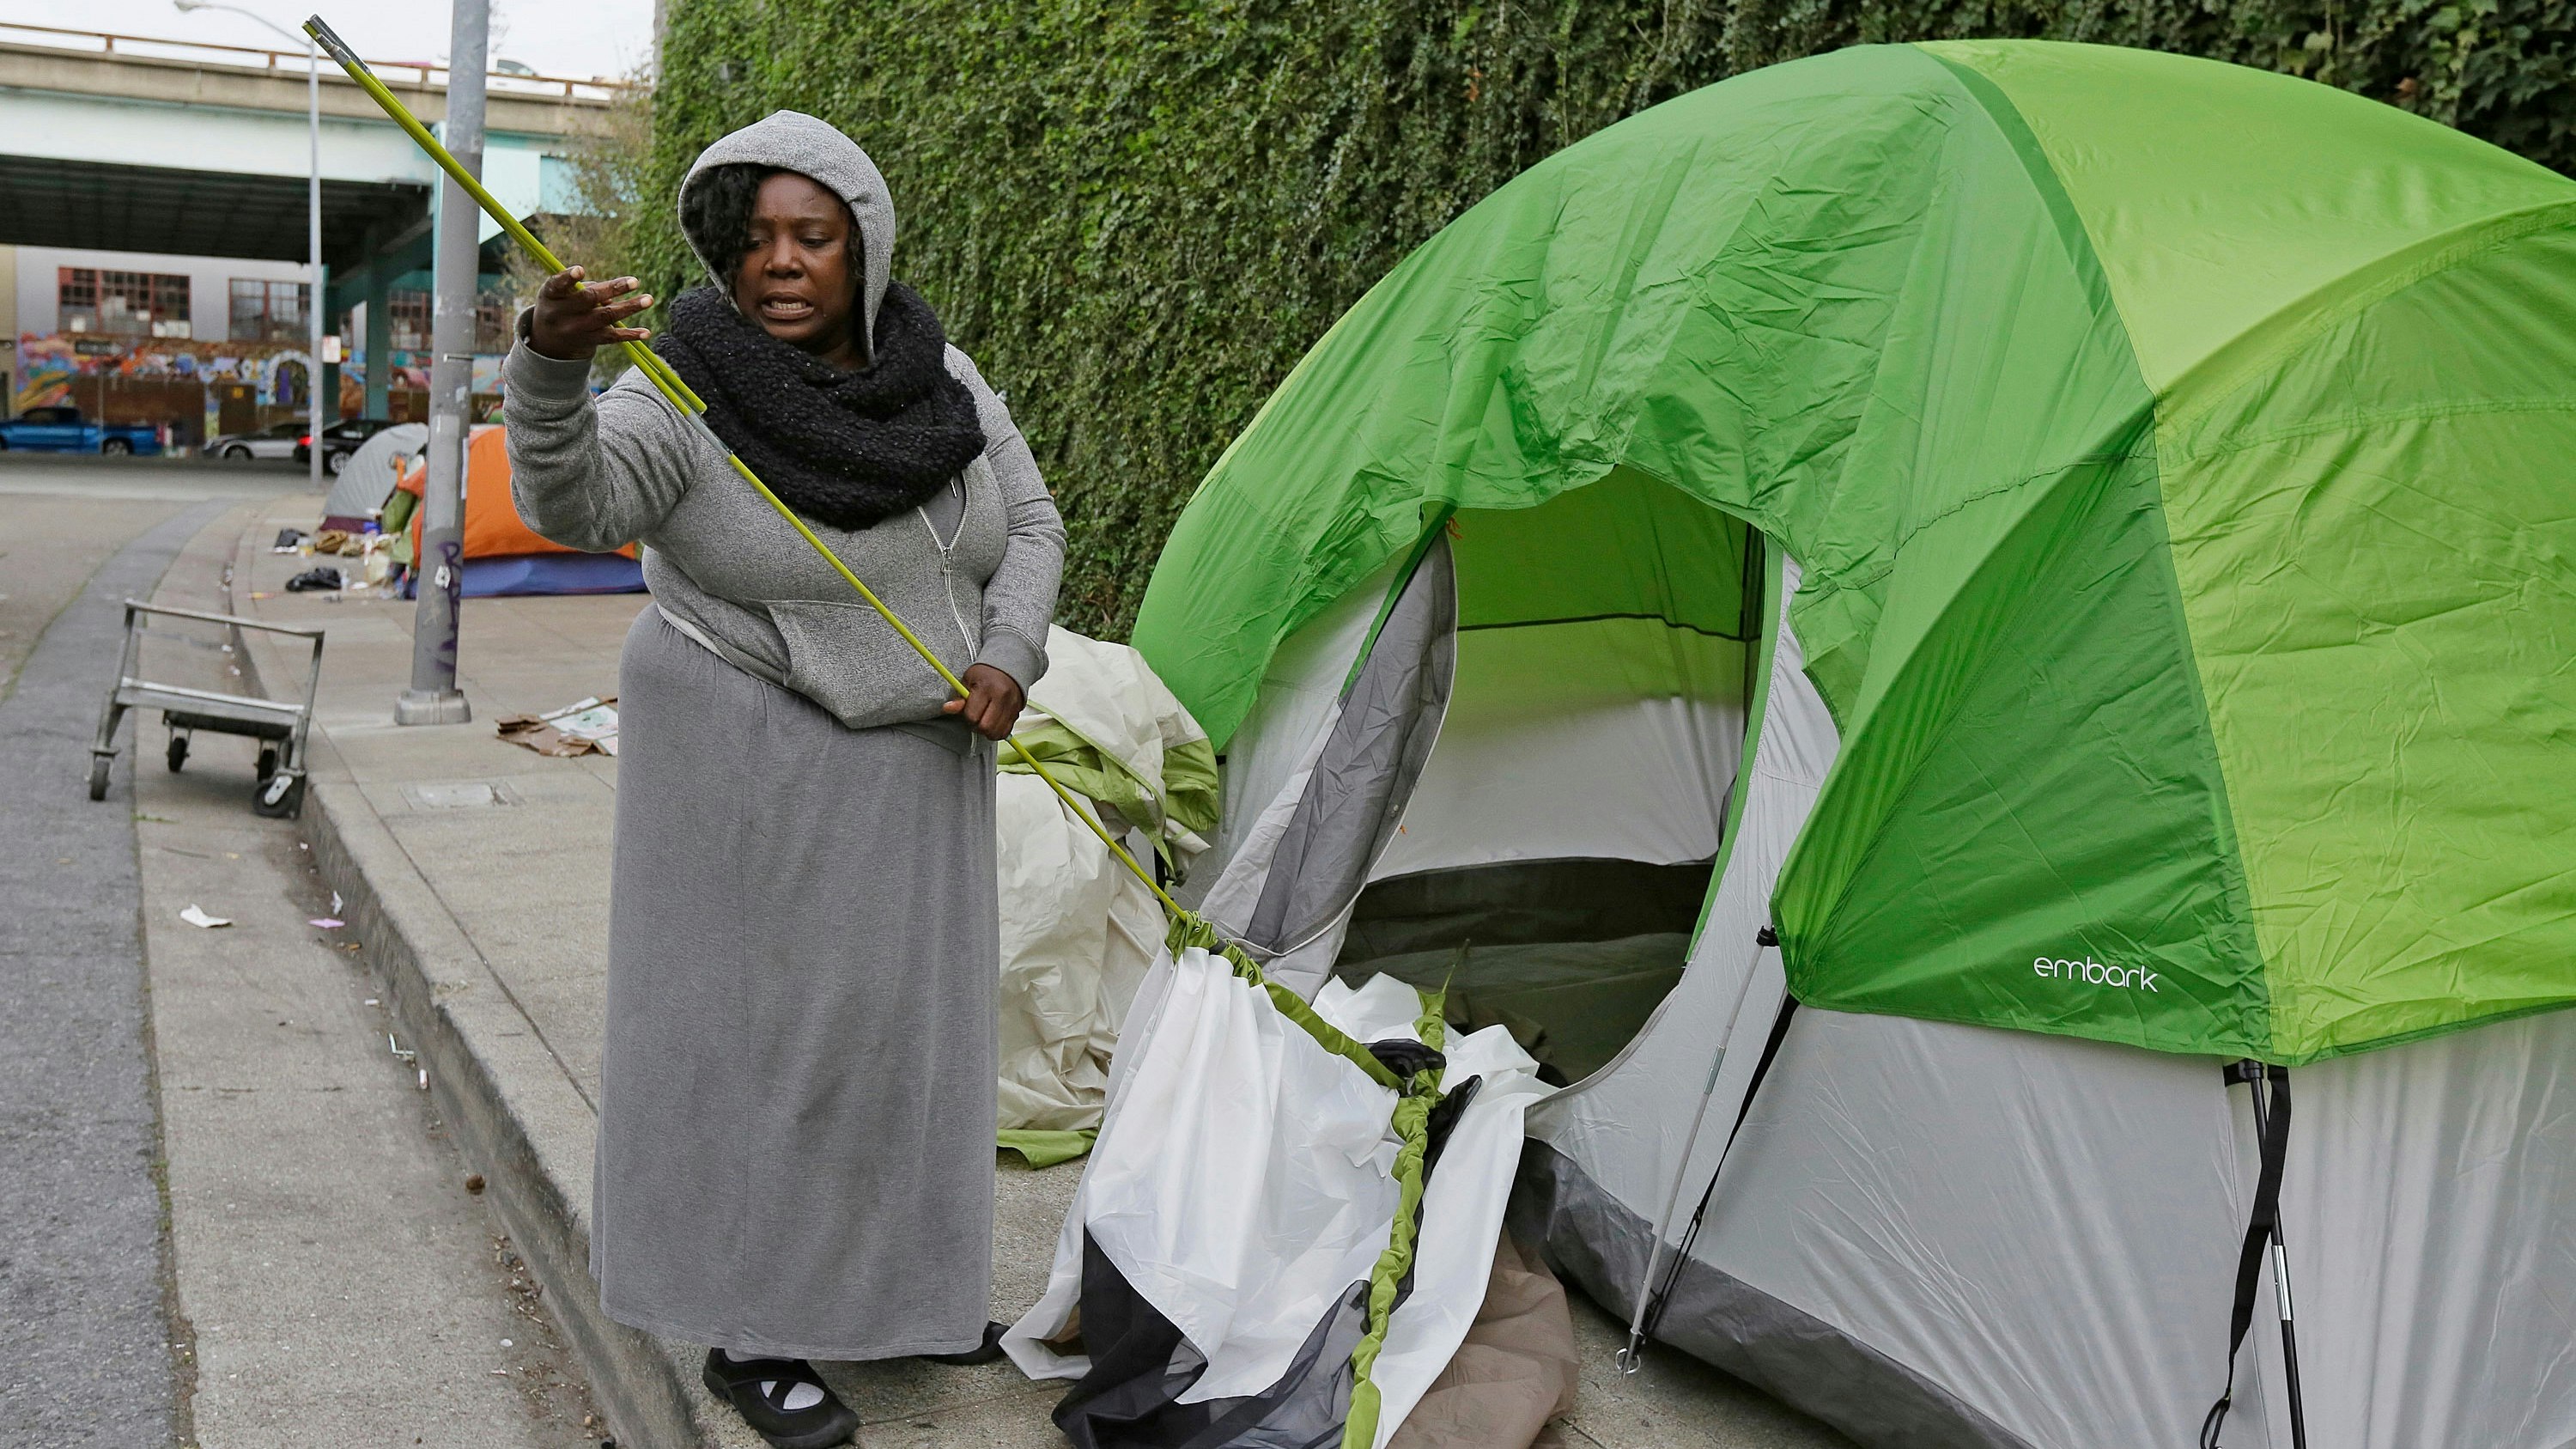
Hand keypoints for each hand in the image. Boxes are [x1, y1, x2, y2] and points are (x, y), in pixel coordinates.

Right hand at [528, 267, 653, 360]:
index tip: (581, 269)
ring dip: (629, 308)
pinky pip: (612, 338)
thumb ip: (583, 288)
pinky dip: (630, 335)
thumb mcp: (560, 293)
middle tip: (635, 281)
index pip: (557, 284)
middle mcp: (561, 313)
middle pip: (588, 299)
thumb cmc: (559, 303)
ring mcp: (576, 329)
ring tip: (648, 299)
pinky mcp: (589, 341)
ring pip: (605, 317)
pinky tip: (646, 332)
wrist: (550, 339)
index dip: (569, 277)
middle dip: (613, 289)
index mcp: (550, 295)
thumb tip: (611, 298)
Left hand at [944, 663, 1024, 740]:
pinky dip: (998, 732)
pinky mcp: (1017, 712)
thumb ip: (959, 698)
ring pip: (996, 733)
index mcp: (986, 688)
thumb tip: (947, 708)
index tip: (968, 711)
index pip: (972, 716)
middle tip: (976, 718)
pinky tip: (993, 723)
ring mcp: (1011, 706)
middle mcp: (1001, 698)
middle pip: (986, 727)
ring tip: (984, 721)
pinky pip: (1006, 732)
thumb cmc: (985, 674)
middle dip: (977, 727)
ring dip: (987, 732)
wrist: (1007, 668)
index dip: (967, 717)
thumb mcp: (968, 681)